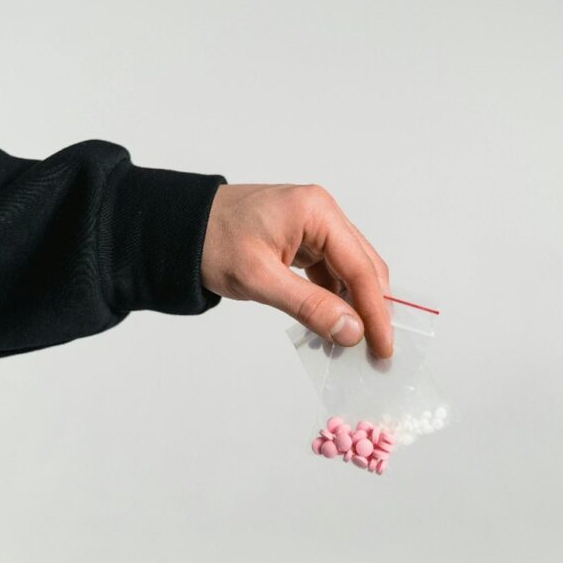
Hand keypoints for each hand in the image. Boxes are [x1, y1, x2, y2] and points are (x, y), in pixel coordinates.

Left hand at [201, 183, 392, 357]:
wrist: (178, 227)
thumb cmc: (212, 242)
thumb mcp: (259, 278)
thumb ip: (308, 305)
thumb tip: (352, 331)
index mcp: (317, 211)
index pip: (360, 266)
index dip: (376, 310)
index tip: (383, 346)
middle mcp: (322, 213)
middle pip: (362, 266)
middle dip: (370, 309)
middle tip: (375, 351)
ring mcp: (313, 225)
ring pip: (348, 271)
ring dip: (352, 306)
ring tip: (352, 344)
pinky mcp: (303, 239)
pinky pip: (329, 271)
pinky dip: (333, 298)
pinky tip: (331, 324)